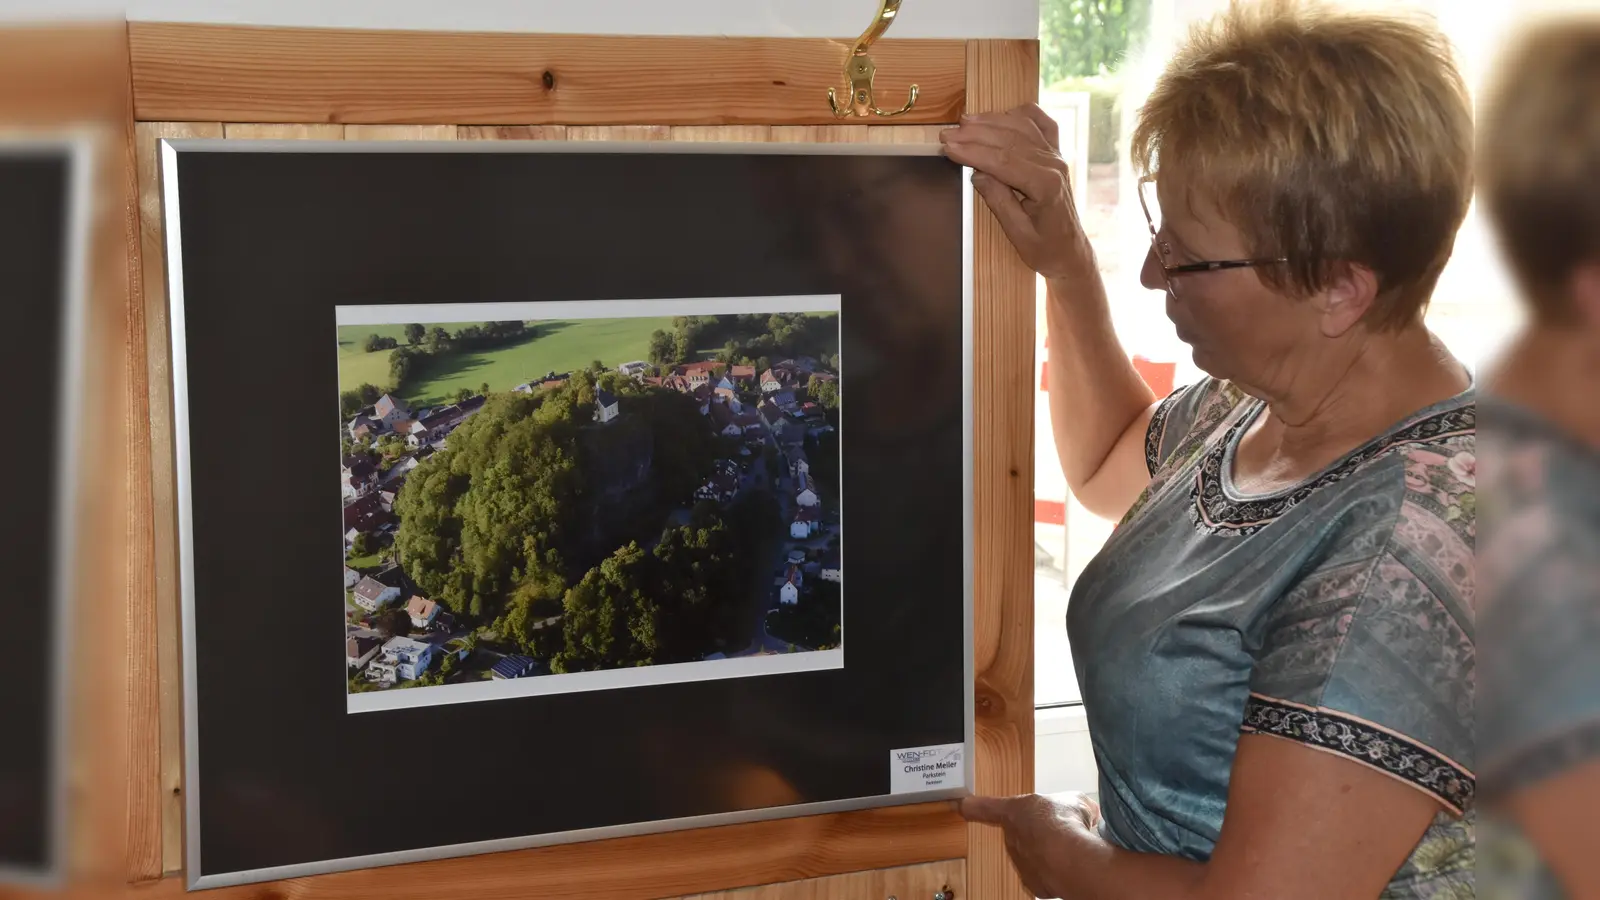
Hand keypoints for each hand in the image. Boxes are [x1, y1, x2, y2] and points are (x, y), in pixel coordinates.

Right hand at [939, 105, 1094, 279]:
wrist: (1070, 252)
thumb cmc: (1045, 249)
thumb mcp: (1017, 234)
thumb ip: (998, 201)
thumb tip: (977, 174)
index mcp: (1046, 185)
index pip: (1002, 160)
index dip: (972, 152)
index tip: (948, 148)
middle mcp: (1054, 164)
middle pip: (1009, 139)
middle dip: (974, 135)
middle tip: (946, 135)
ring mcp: (1057, 156)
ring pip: (1021, 126)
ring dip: (991, 121)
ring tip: (964, 122)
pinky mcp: (1055, 154)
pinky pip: (1042, 123)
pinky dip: (1022, 114)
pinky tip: (1002, 114)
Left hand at [960, 792, 1102, 897]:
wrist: (1068, 858)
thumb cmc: (1064, 823)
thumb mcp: (1074, 800)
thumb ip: (1072, 803)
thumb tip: (1085, 810)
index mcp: (1014, 811)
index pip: (985, 807)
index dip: (974, 806)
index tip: (962, 805)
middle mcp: (1012, 837)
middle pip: (1019, 833)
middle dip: (1038, 832)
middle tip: (1059, 830)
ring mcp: (1020, 862)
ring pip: (1034, 854)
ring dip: (1048, 852)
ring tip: (1068, 849)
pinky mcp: (1033, 883)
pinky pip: (1044, 874)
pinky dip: (1056, 871)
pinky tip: (1068, 865)